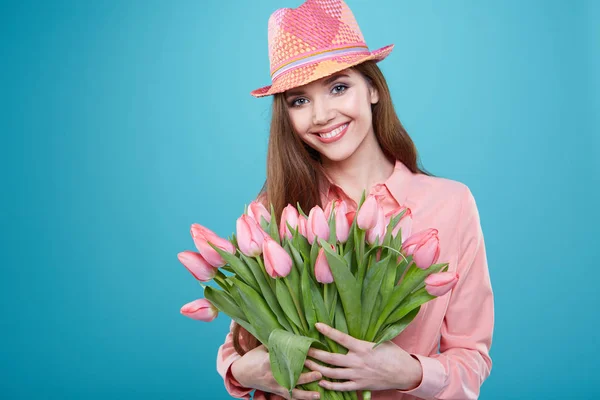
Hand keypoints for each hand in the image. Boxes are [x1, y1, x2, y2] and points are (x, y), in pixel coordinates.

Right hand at [231, 344, 322, 399]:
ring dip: (305, 394)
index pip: (285, 359)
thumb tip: (292, 336)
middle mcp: (272, 375)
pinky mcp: (276, 392)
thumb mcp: (262, 347)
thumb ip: (276, 344)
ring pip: (292, 391)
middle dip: (305, 377)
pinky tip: (311, 398)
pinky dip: (300, 398)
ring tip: (318, 394)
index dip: (297, 357)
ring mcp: (274, 385)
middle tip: (319, 373)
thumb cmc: (252, 358)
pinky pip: (289, 397)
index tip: (310, 354)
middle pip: (291, 377)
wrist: (241, 374)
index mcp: (268, 361)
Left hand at [304, 323, 422, 391]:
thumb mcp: (379, 341)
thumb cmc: (392, 354)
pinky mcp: (360, 385)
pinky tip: (321, 382)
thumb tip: (348, 336)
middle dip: (315, 354)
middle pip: (331, 358)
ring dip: (317, 369)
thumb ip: (362, 341)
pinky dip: (330, 385)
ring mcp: (358, 375)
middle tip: (303, 349)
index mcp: (362, 347)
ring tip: (306, 365)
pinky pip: (341, 387)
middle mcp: (358, 361)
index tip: (316, 325)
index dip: (328, 331)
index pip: (341, 338)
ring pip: (332, 373)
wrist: (404, 372)